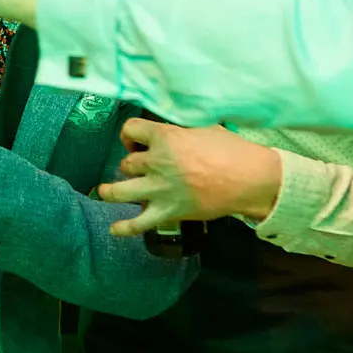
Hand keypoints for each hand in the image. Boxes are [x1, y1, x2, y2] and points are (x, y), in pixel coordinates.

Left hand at [98, 120, 281, 237]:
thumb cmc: (231, 150)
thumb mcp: (204, 126)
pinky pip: (138, 223)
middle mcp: (156, 162)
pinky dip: (123, 228)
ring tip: (105, 191)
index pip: (130, 129)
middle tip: (139, 168)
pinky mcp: (167, 212)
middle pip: (127, 163)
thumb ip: (181, 127)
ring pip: (119, 190)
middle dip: (131, 164)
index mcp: (165, 137)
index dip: (129, 135)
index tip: (134, 141)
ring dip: (109, 191)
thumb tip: (172, 124)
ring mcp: (159, 189)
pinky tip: (113, 229)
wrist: (248, 178)